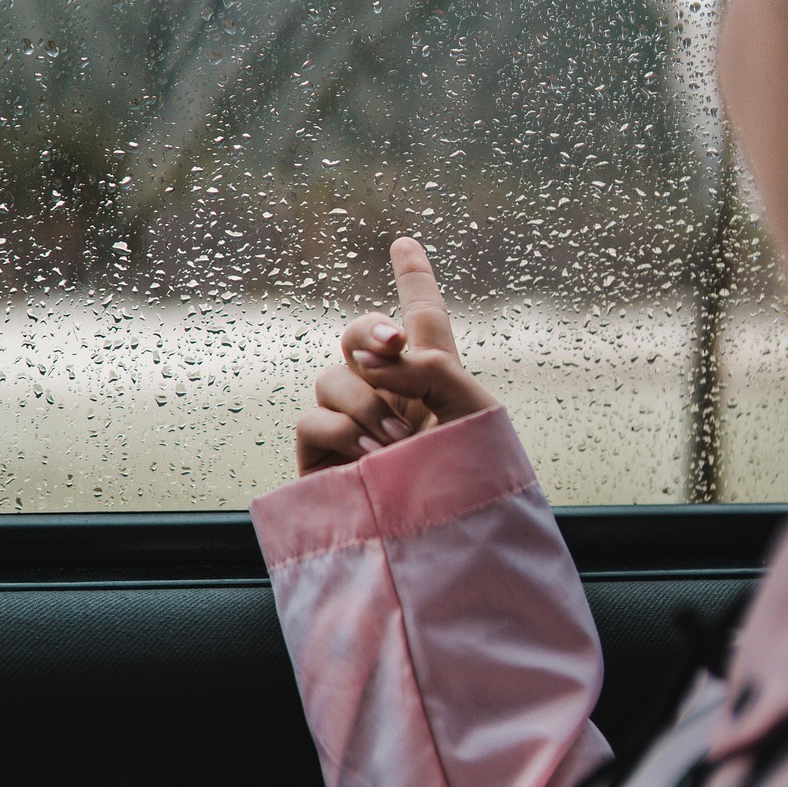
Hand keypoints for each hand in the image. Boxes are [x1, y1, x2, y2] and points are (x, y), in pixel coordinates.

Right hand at [295, 237, 497, 474]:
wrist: (444, 544)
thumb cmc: (470, 480)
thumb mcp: (473, 411)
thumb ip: (433, 366)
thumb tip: (375, 359)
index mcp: (436, 379)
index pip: (423, 316)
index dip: (413, 277)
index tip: (405, 243)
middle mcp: (391, 395)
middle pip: (360, 334)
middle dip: (369, 329)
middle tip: (393, 345)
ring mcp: (353, 423)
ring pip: (333, 376)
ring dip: (367, 403)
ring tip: (398, 444)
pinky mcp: (322, 455)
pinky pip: (314, 417)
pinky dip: (345, 431)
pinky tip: (373, 458)